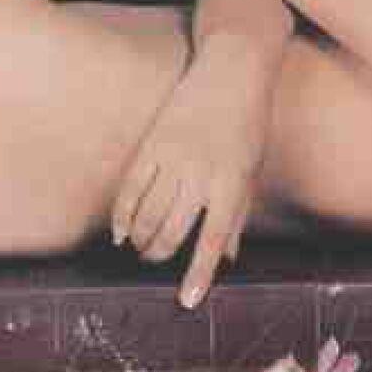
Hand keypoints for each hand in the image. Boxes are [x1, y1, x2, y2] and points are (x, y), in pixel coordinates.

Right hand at [109, 48, 266, 308]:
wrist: (232, 70)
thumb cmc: (248, 124)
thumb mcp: (251, 169)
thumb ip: (237, 214)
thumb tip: (228, 258)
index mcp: (232, 183)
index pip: (213, 239)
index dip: (198, 273)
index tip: (187, 302)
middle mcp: (202, 173)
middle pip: (172, 231)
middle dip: (160, 256)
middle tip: (156, 263)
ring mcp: (174, 156)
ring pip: (148, 215)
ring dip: (142, 240)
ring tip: (142, 248)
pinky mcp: (153, 142)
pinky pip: (131, 188)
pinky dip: (122, 215)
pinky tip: (121, 232)